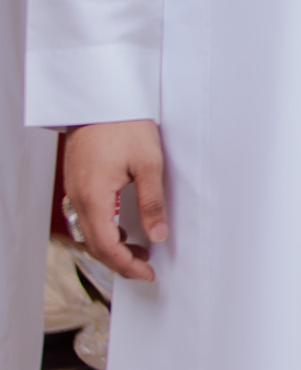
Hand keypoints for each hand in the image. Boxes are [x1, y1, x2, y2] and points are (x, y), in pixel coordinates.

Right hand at [62, 120, 167, 283]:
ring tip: (136, 249)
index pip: (107, 247)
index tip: (148, 272)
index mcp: (94, 197)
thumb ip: (152, 203)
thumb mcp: (148, 163)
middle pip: (94, 244)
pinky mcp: (76, 180)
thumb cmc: (125, 123)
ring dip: (109, 246)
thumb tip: (158, 235)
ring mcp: (73, 189)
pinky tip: (119, 226)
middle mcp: (78, 197)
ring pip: (87, 232)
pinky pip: (84, 216)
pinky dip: (101, 229)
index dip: (127, 265)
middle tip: (145, 267)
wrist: (101, 96)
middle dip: (119, 261)